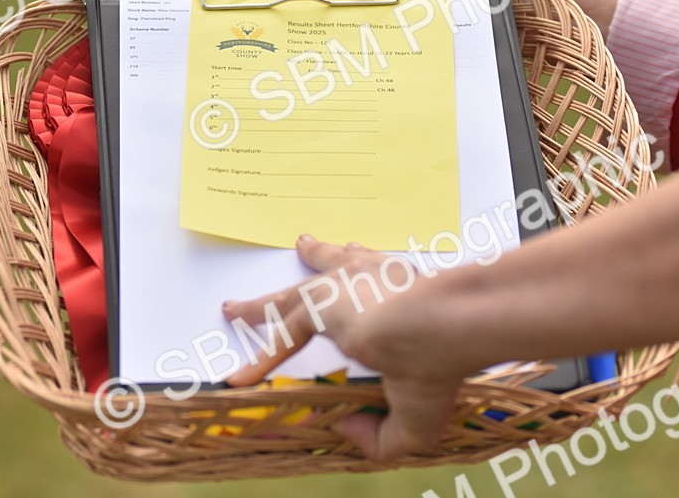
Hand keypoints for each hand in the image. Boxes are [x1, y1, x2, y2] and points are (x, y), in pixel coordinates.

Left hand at [223, 235, 470, 460]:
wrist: (439, 324)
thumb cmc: (442, 358)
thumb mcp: (417, 415)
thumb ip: (382, 434)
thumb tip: (345, 428)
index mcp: (403, 289)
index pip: (379, 272)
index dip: (363, 264)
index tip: (356, 251)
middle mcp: (373, 277)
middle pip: (334, 264)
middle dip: (318, 254)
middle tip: (304, 244)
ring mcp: (342, 286)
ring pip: (294, 298)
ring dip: (263, 307)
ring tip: (236, 309)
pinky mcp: (318, 303)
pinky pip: (280, 336)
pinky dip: (260, 361)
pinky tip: (240, 380)